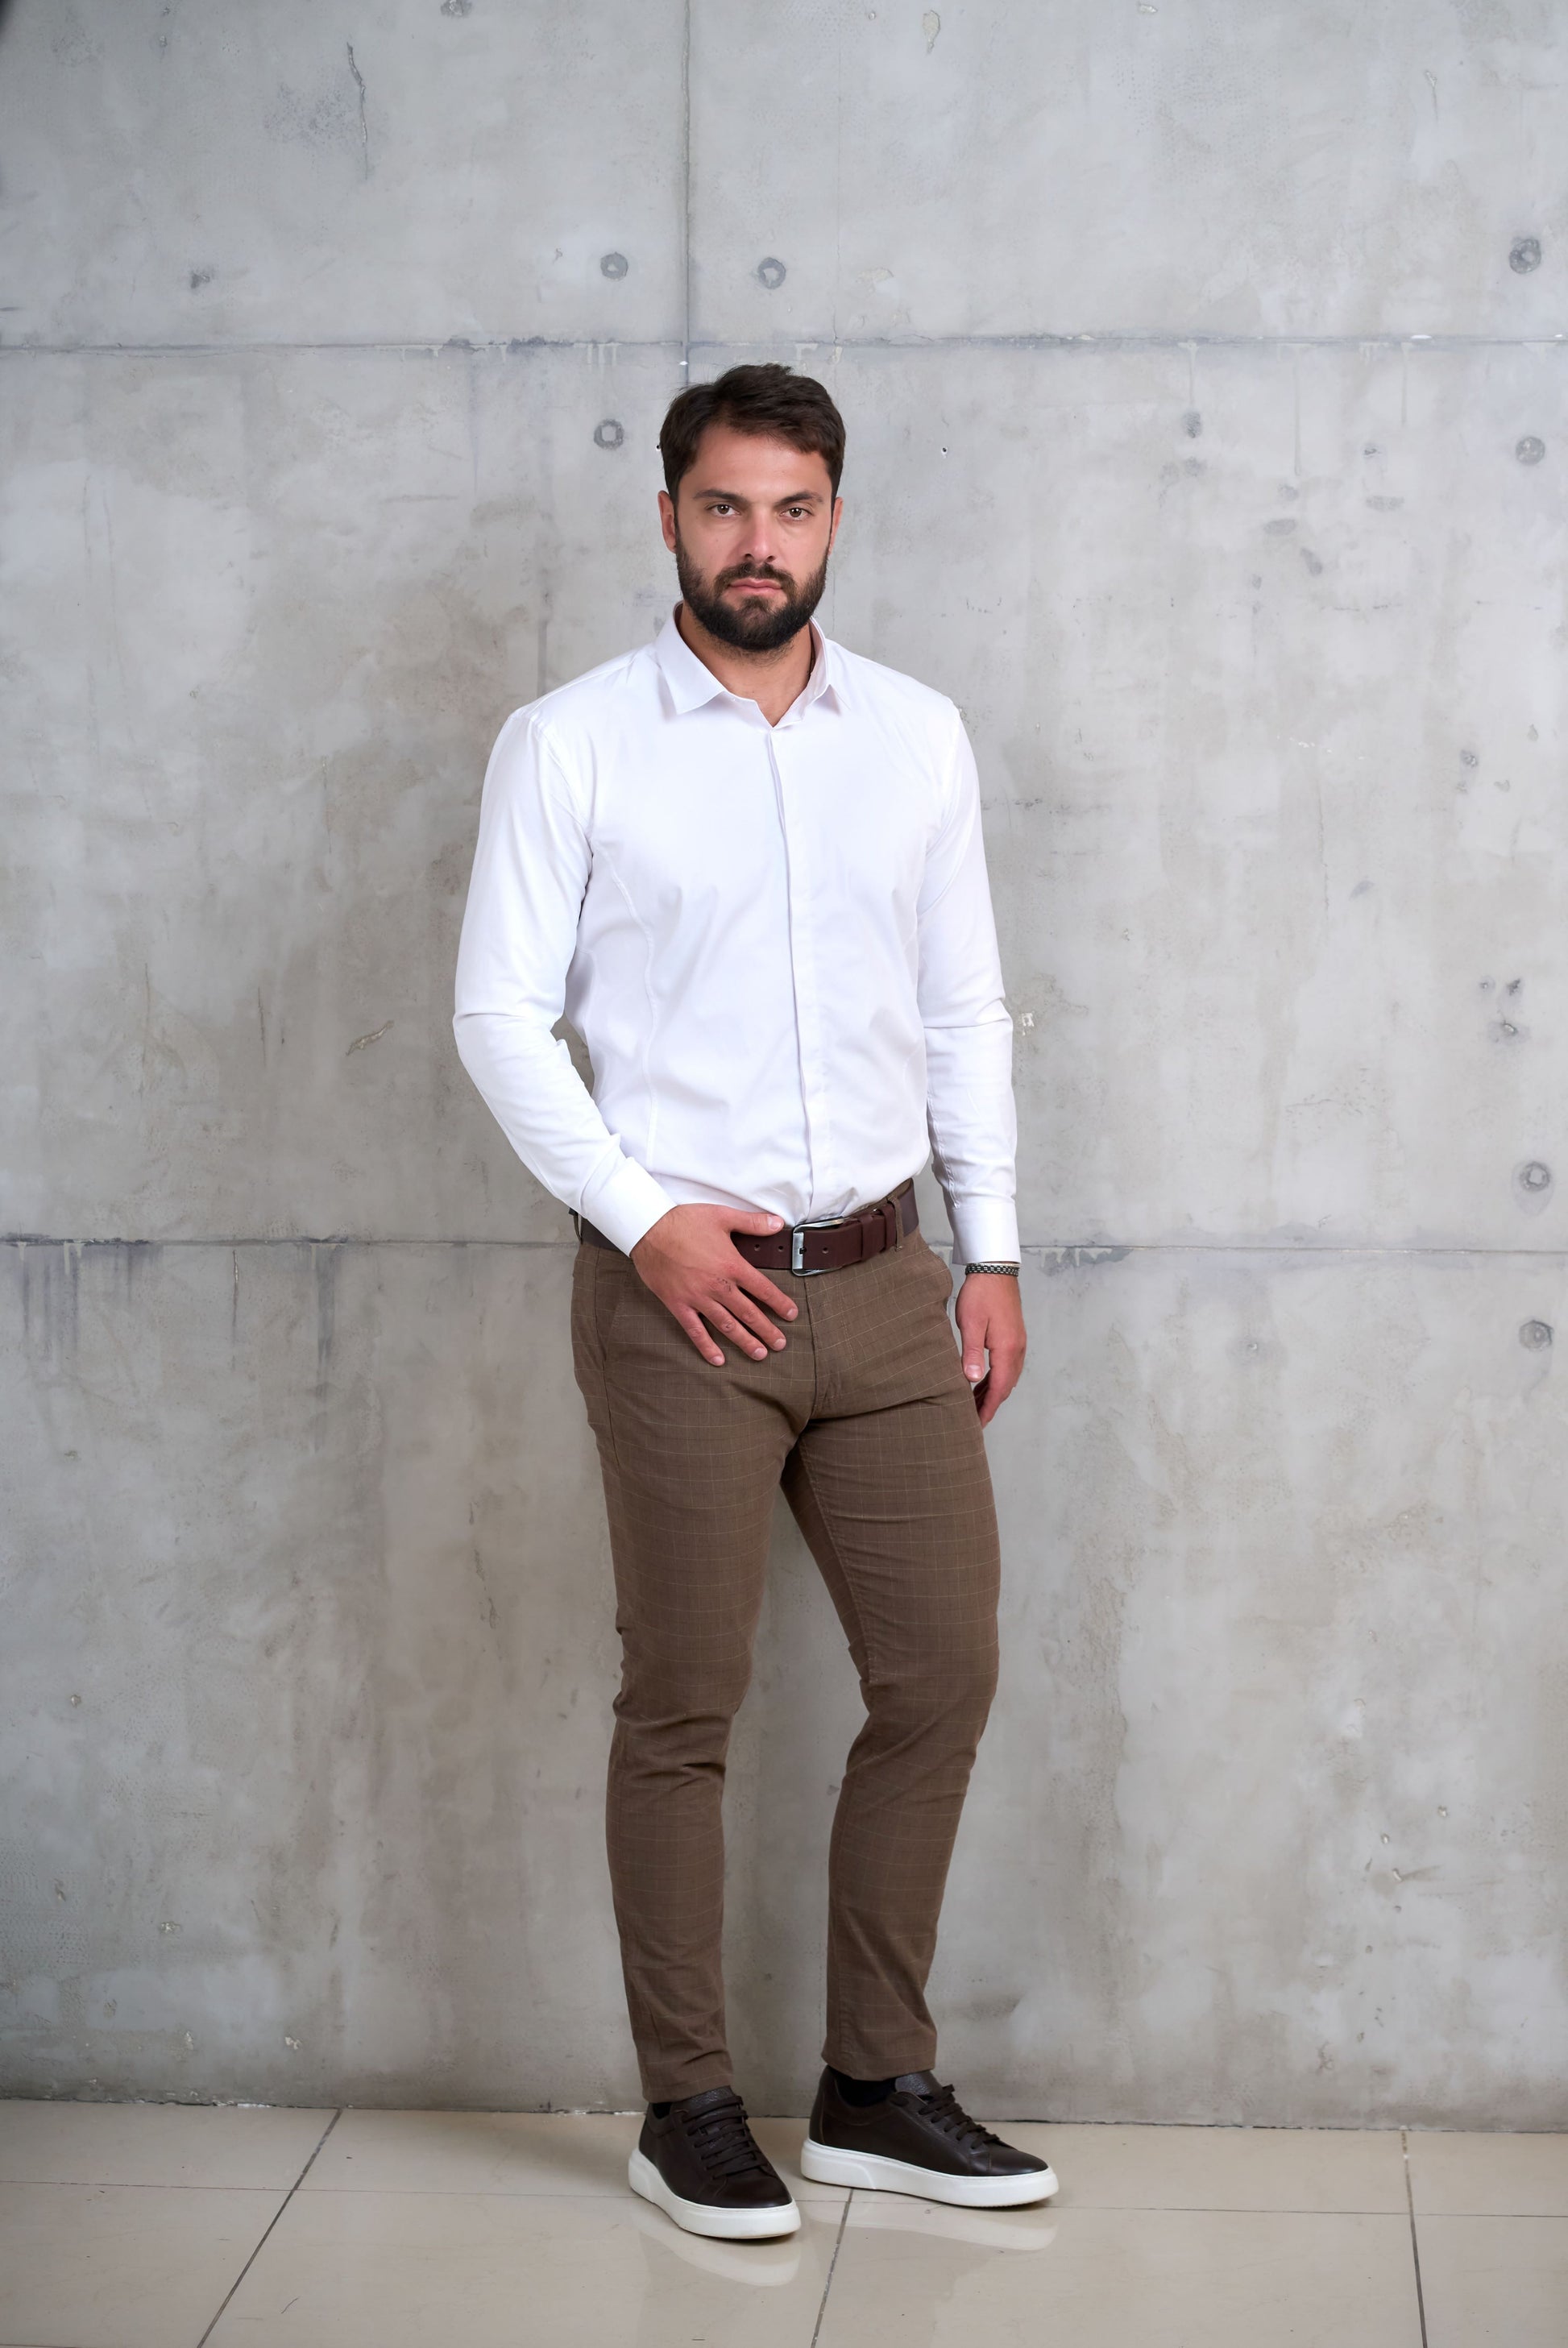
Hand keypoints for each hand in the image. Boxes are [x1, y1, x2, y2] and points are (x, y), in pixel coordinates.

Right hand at [630, 1204, 799, 1365]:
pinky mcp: (678, 1304)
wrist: (648, 1229)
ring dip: (744, 1341)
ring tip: (759, 1354)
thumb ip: (752, 1223)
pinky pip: (695, 1330)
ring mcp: (697, 1298)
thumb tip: (778, 1223)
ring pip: (726, 1325)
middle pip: (748, 1313)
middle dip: (767, 1330)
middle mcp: (718, 1286)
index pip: (763, 1289)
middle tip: (780, 1344)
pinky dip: (707, 1346)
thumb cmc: (684, 1221)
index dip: (779, 1303)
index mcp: (731, 1265)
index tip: (791, 1315)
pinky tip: (718, 1359)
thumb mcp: (722, 1216)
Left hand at [954, 1272, 1026, 1426]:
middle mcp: (1017, 1349)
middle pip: (1005, 1387)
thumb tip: (971, 1381)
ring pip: (1007, 1377)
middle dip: (990, 1405)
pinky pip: (1007, 1365)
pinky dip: (996, 1378)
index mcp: (1007, 1350)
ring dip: (993, 1392)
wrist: (995, 1269)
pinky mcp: (1013, 1336)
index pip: (999, 1389)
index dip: (988, 1409)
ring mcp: (1018, 1343)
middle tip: (973, 1419)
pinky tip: (983, 1381)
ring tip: (975, 1404)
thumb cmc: (981, 1294)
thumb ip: (971, 1354)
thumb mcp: (971, 1324)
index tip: (978, 1424)